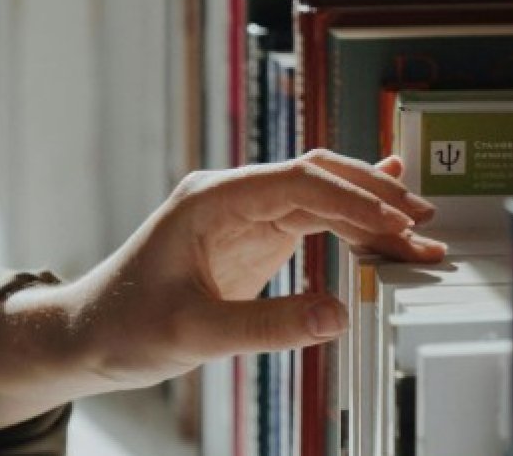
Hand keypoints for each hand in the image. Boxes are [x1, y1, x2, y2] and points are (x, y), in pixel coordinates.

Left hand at [0, 151, 441, 430]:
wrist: (89, 335)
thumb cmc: (125, 326)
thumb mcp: (195, 333)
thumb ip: (268, 326)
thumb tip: (339, 315)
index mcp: (213, 199)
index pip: (299, 182)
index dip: (353, 199)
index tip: (397, 222)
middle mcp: (233, 195)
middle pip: (318, 177)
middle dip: (373, 195)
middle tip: (423, 221)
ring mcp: (245, 213)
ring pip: (321, 195)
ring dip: (368, 210)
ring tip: (418, 230)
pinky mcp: (253, 237)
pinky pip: (312, 218)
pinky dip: (350, 220)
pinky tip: (383, 210)